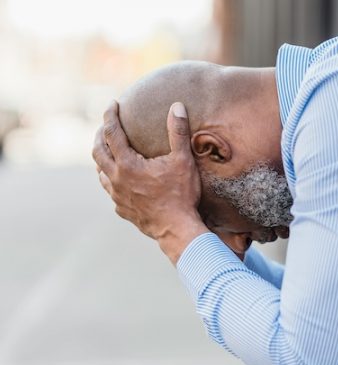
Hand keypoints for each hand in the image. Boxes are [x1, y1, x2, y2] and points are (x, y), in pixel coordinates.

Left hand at [92, 101, 208, 263]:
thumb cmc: (181, 195)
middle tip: (106, 126)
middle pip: (98, 151)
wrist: (177, 229)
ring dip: (102, 159)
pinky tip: (119, 181)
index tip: (112, 104)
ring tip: (108, 153)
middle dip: (100, 135)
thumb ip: (178, 132)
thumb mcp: (183, 161)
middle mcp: (116, 178)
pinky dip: (111, 181)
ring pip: (100, 173)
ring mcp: (117, 196)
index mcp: (127, 164)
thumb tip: (177, 106)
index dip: (110, 116)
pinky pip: (110, 192)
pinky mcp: (122, 209)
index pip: (112, 132)